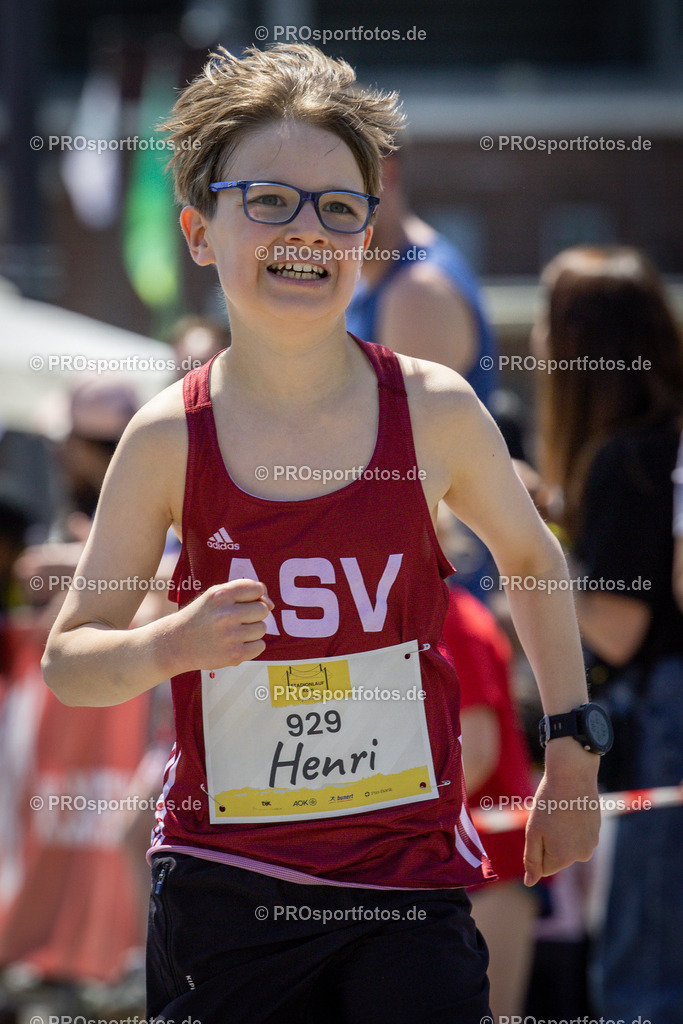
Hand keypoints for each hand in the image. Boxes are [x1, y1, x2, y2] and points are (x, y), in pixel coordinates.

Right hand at [170, 578, 274, 672]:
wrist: (176, 643)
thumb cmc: (201, 617)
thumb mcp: (215, 595)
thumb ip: (244, 591)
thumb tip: (272, 605)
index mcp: (221, 595)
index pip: (257, 588)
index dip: (256, 595)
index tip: (244, 602)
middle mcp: (226, 614)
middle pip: (263, 609)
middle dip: (254, 614)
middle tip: (236, 620)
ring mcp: (231, 636)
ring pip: (262, 628)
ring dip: (252, 631)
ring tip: (233, 632)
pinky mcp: (234, 655)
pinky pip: (260, 646)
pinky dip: (252, 646)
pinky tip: (235, 644)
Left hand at [523, 737, 600, 885]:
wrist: (572, 775)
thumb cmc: (548, 803)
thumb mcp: (533, 831)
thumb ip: (531, 860)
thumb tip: (530, 883)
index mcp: (562, 858)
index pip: (543, 867)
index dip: (537, 847)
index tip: (540, 828)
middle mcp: (581, 856)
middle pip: (557, 857)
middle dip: (549, 842)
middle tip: (549, 817)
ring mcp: (592, 843)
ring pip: (568, 846)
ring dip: (561, 833)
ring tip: (560, 812)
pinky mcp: (597, 830)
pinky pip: (578, 835)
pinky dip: (572, 825)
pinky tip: (571, 808)